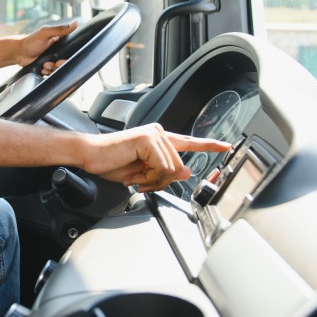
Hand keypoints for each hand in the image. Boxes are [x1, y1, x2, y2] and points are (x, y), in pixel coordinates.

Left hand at [16, 20, 76, 69]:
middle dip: (59, 65)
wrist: (18, 53)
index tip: (60, 60)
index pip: (73, 49)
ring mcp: (53, 58)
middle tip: (52, 64)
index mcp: (60, 40)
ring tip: (45, 66)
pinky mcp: (48, 65)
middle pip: (66, 61)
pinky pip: (53, 72)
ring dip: (52, 69)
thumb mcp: (45, 33)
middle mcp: (58, 49)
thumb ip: (60, 29)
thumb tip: (76, 22)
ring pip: (59, 68)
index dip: (69, 56)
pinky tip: (43, 70)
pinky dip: (48, 73)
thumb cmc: (30, 41)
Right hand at [85, 124, 231, 192]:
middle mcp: (159, 133)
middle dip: (160, 181)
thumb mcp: (143, 174)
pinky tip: (134, 174)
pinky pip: (161, 167)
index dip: (209, 145)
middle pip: (179, 167)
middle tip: (141, 183)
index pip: (189, 142)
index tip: (225, 146)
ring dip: (153, 180)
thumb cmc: (112, 163)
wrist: (91, 156)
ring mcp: (154, 134)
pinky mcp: (148, 138)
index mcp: (159, 140)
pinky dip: (148, 176)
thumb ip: (165, 173)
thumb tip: (186, 172)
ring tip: (135, 178)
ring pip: (171, 169)